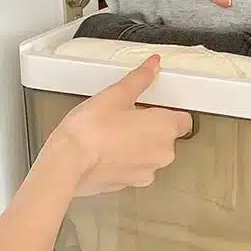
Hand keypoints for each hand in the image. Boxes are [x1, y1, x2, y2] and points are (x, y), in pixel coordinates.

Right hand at [40, 56, 191, 196]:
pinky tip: (105, 151)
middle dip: (151, 127)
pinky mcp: (128, 185)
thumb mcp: (116, 94)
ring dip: (138, 145)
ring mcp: (147, 172)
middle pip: (166, 137)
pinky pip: (134, 168)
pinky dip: (124, 160)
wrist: (66, 164)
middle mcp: (163, 153)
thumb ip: (140, 79)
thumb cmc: (91, 129)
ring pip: (150, 154)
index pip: (184, 119)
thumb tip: (153, 66)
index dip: (169, 111)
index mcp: (166, 128)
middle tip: (127, 116)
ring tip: (113, 134)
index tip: (153, 106)